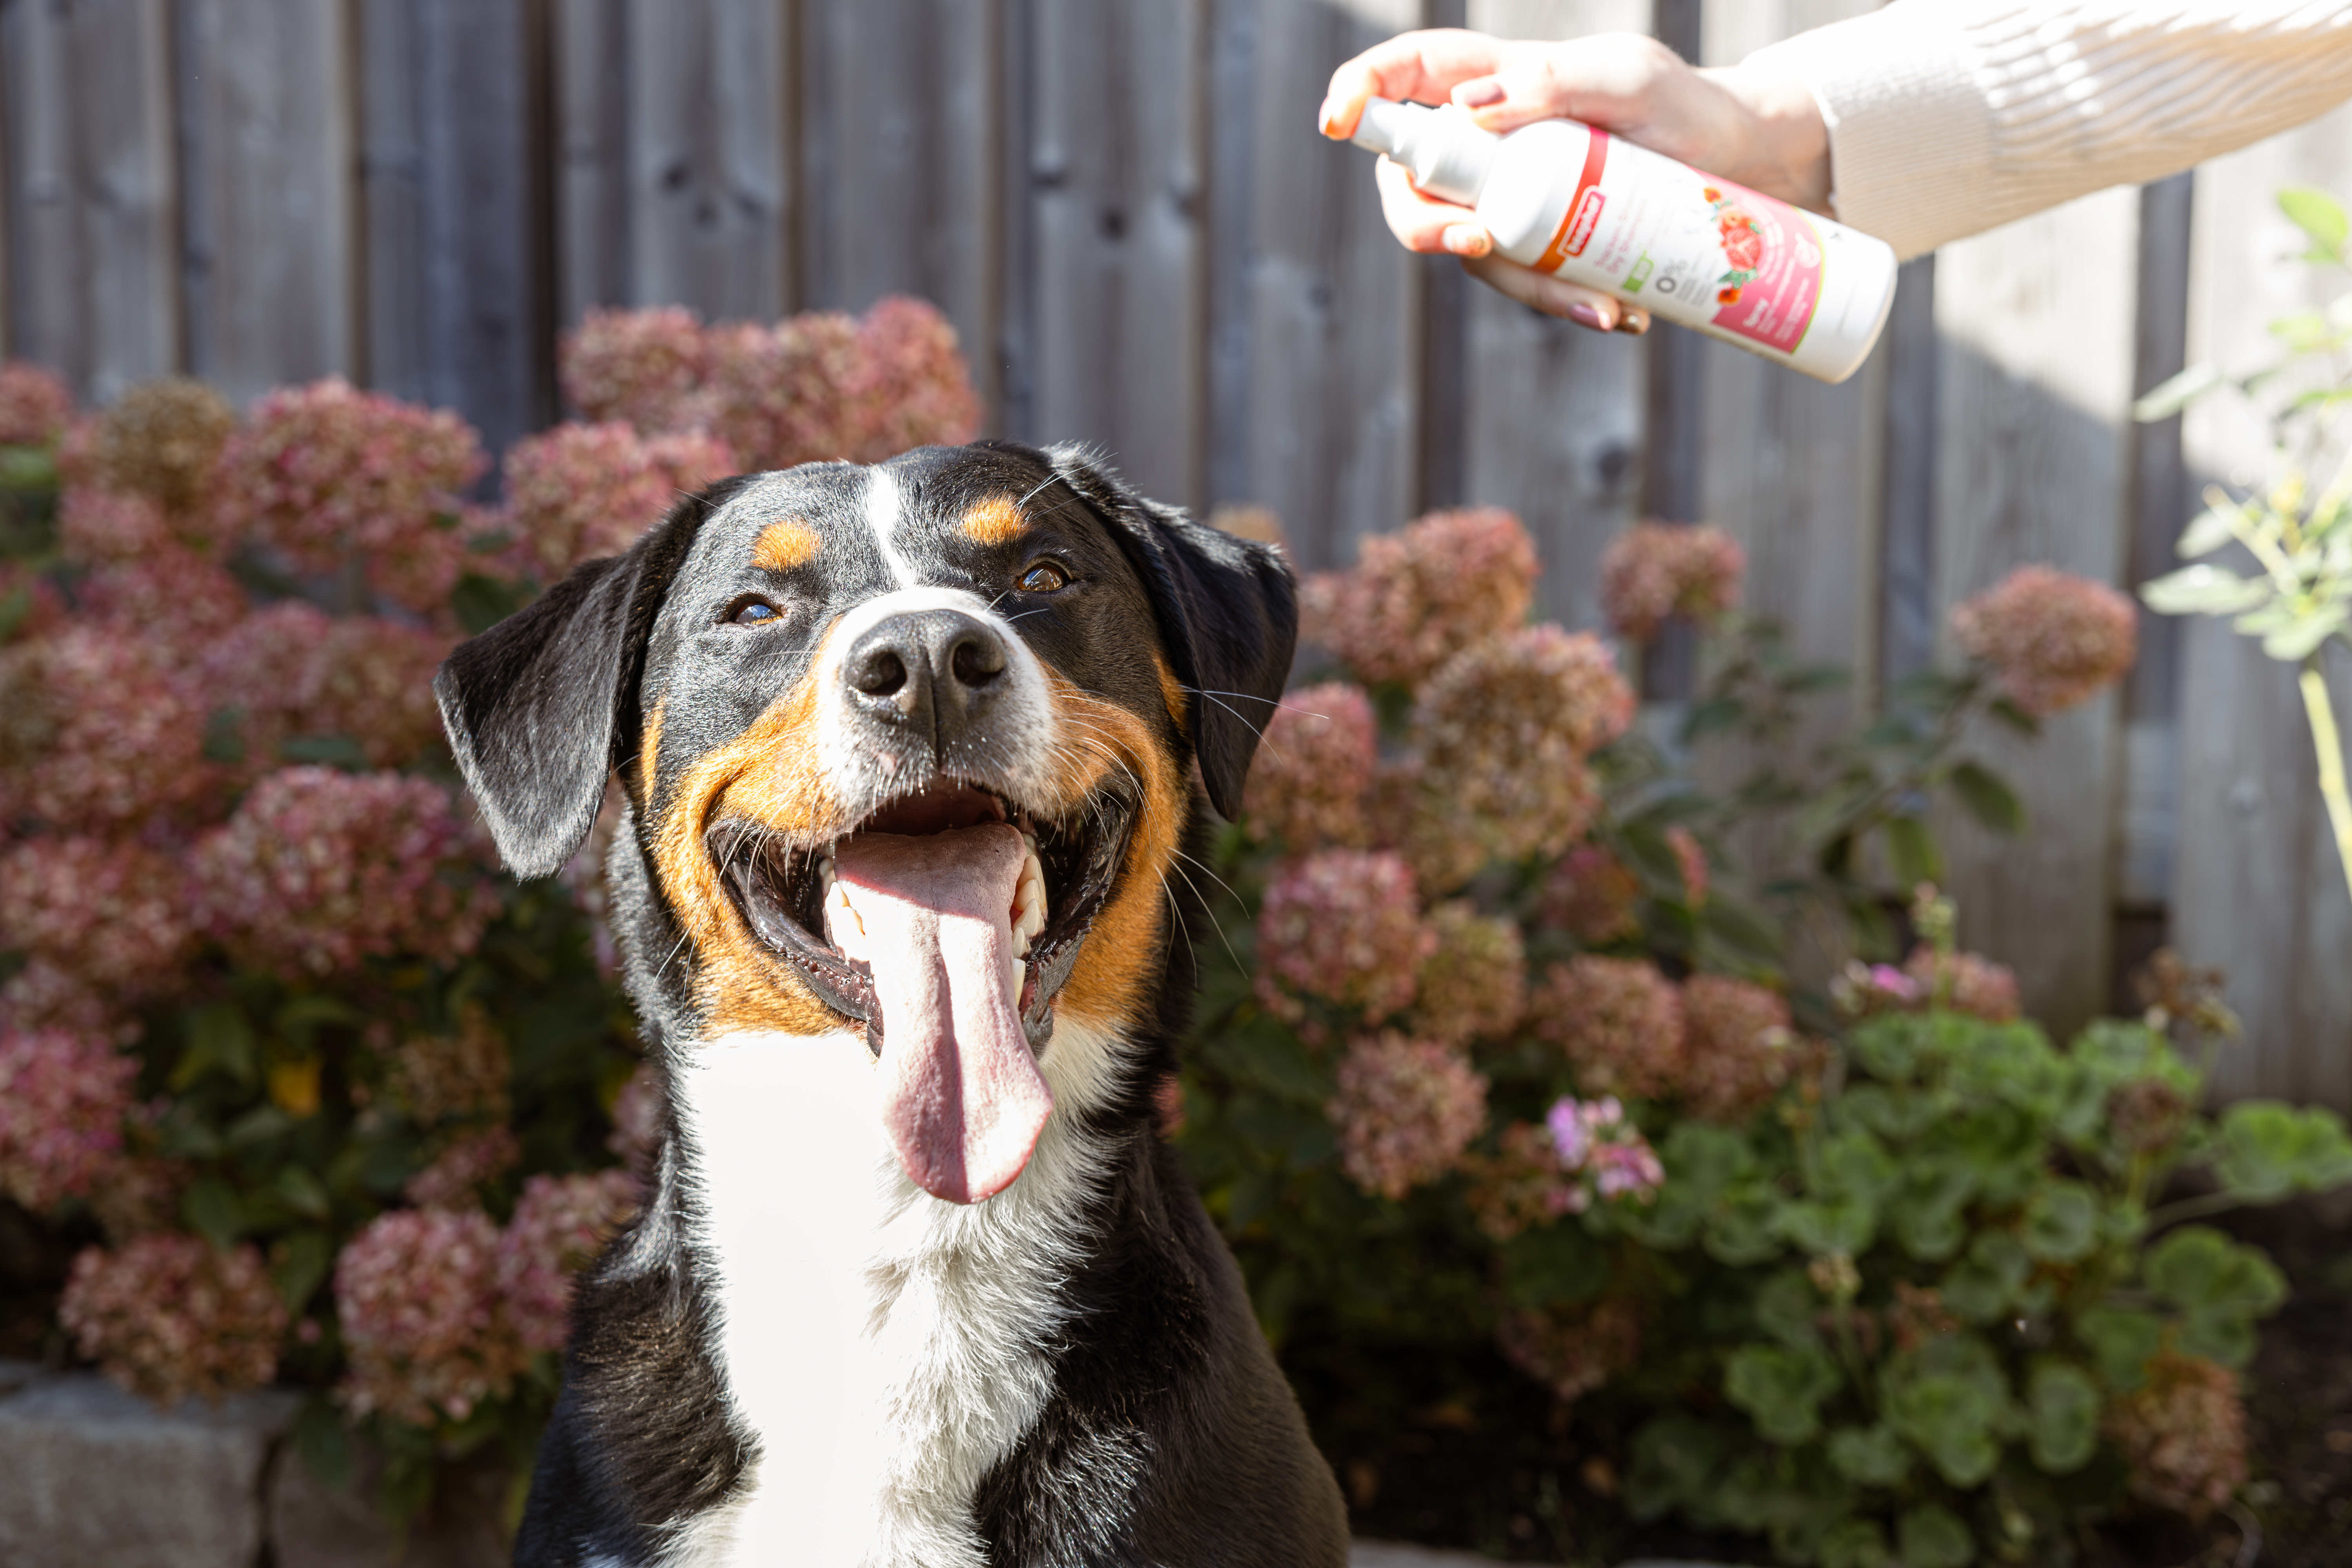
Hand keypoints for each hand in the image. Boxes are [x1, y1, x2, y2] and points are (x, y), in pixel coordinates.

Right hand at [1320, 29, 1829, 333]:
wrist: (1741, 168)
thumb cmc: (1683, 107)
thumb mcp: (1628, 78)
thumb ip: (1551, 80)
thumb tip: (1469, 109)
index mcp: (1491, 82)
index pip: (1403, 77)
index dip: (1358, 94)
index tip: (1339, 124)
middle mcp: (1485, 145)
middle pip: (1409, 185)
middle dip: (1428, 225)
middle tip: (1482, 243)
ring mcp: (1510, 200)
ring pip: (1473, 252)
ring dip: (1526, 287)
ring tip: (1603, 306)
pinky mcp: (1543, 246)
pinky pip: (1527, 283)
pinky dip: (1566, 305)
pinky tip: (1618, 315)